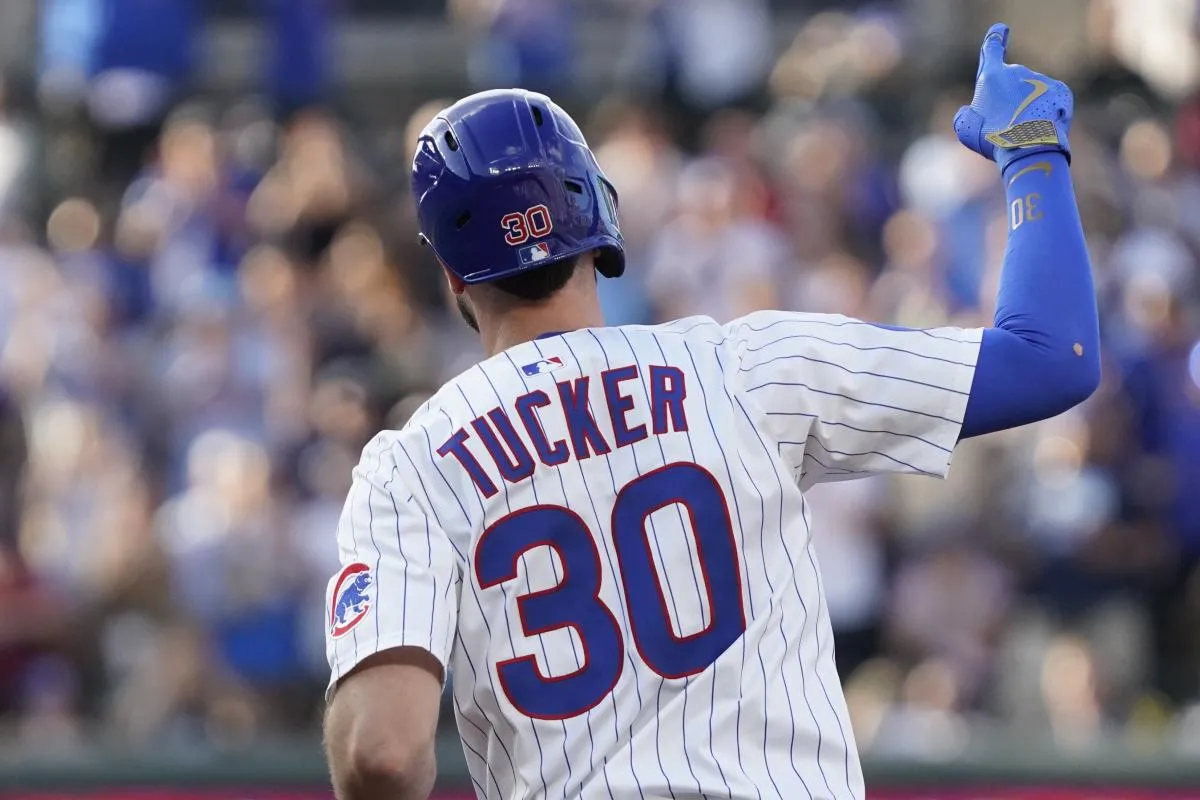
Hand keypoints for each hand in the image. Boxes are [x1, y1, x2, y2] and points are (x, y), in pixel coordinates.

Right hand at [953, 23, 1072, 174]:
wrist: (1029, 146)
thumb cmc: (993, 137)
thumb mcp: (965, 128)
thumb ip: (965, 114)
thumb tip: (967, 111)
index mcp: (992, 75)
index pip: (992, 48)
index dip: (995, 38)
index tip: (1000, 30)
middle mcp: (1018, 71)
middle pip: (1011, 81)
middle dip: (1009, 97)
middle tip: (1004, 123)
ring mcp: (1041, 80)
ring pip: (1031, 92)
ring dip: (1027, 107)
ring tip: (1023, 131)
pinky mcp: (1060, 90)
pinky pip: (1049, 99)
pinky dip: (1044, 111)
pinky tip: (1039, 127)